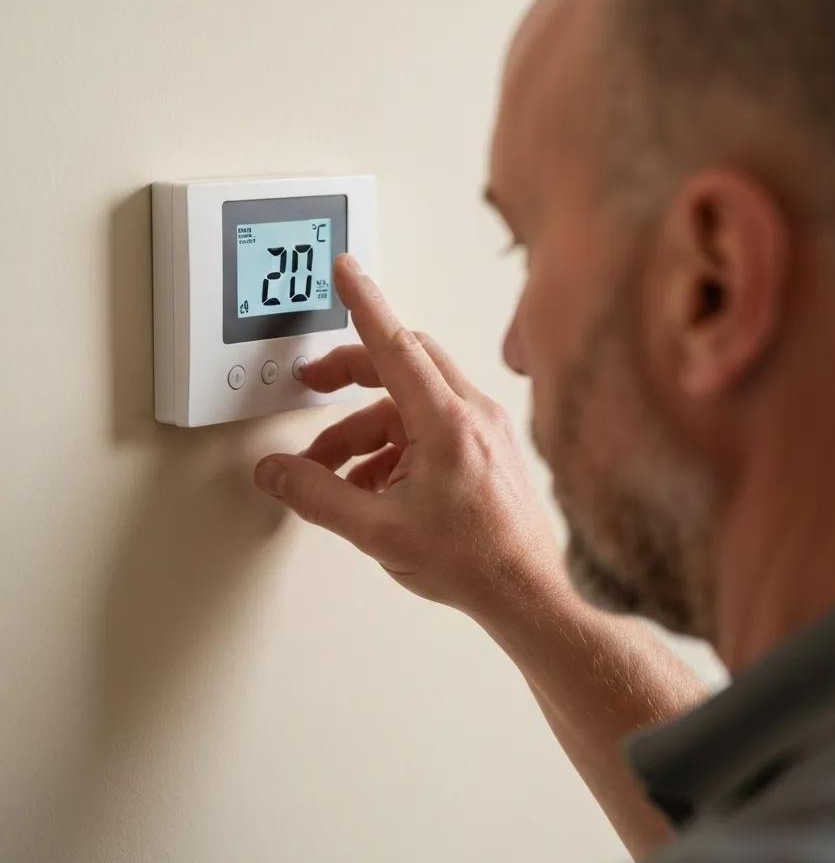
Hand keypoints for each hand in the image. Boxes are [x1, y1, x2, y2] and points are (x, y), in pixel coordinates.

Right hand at [254, 254, 563, 618]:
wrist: (528, 592)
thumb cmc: (475, 561)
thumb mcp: (377, 532)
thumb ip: (317, 496)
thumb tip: (276, 472)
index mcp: (447, 421)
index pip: (394, 343)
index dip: (362, 302)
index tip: (345, 270)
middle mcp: (471, 414)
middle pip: (402, 363)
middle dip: (352, 371)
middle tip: (316, 383)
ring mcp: (484, 429)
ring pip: (414, 399)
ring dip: (367, 425)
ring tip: (334, 471)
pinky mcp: (488, 448)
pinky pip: (433, 425)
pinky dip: (395, 444)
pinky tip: (373, 485)